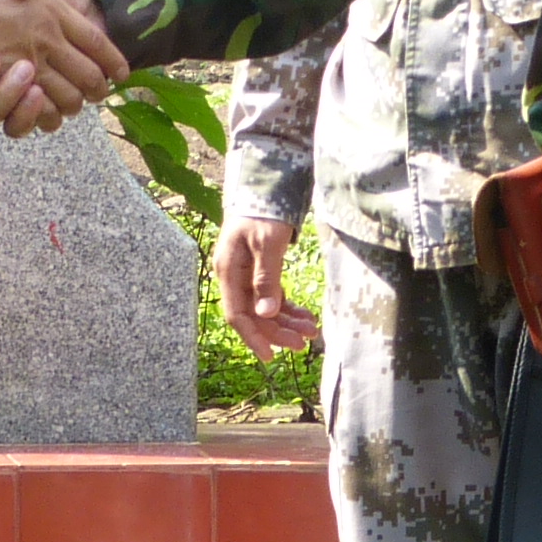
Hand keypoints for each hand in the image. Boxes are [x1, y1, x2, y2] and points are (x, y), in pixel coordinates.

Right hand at [213, 217, 319, 359]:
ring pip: (265, 307)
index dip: (254, 337)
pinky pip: (271, 295)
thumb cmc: (264, 211)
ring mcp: (245, 273)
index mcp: (229, 270)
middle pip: (253, 314)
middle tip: (305, 342)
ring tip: (312, 331)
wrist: (267, 186)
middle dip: (278, 331)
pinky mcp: (259, 269)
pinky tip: (305, 316)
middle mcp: (234, 275)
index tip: (272, 356)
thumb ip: (266, 279)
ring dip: (287, 321)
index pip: (237, 314)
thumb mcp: (268, 244)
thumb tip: (265, 314)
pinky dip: (288, 307)